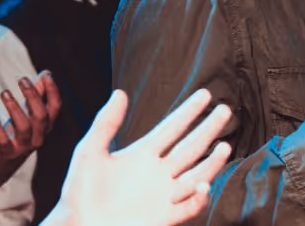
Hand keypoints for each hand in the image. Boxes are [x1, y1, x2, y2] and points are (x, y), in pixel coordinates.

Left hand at [0, 71, 60, 186]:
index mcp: (46, 127)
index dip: (53, 92)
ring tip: (5, 93)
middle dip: (32, 96)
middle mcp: (37, 138)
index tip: (45, 76)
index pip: (55, 108)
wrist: (1, 164)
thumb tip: (46, 74)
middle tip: (21, 80)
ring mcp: (21, 146)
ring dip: (15, 107)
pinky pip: (1, 138)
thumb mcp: (29, 115)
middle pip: (40, 116)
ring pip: (23, 126)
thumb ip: (38, 95)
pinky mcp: (5, 152)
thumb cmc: (16, 133)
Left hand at [47, 88, 232, 225]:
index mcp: (143, 154)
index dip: (189, 111)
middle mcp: (158, 172)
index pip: (172, 128)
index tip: (205, 94)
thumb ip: (105, 123)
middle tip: (225, 110)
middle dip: (208, 129)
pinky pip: (188, 208)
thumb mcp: (89, 153)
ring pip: (196, 175)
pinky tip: (203, 186)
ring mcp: (164, 195)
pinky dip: (198, 198)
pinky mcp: (164, 217)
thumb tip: (120, 92)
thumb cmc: (79, 194)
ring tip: (224, 148)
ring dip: (211, 163)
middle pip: (190, 147)